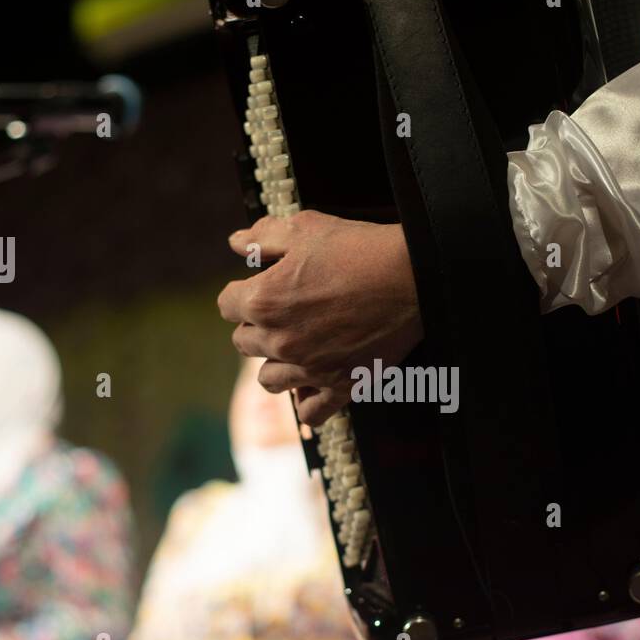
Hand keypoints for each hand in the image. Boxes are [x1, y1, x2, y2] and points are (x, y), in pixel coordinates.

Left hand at [219, 211, 421, 425]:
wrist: (414, 276)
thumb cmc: (360, 248)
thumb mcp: (307, 228)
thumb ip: (265, 236)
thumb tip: (236, 242)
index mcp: (264, 300)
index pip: (226, 304)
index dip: (241, 292)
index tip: (258, 286)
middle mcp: (279, 340)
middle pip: (244, 342)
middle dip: (256, 326)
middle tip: (282, 313)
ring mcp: (309, 368)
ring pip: (269, 380)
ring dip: (275, 364)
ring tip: (293, 349)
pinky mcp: (340, 385)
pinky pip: (310, 411)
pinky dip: (306, 402)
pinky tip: (311, 386)